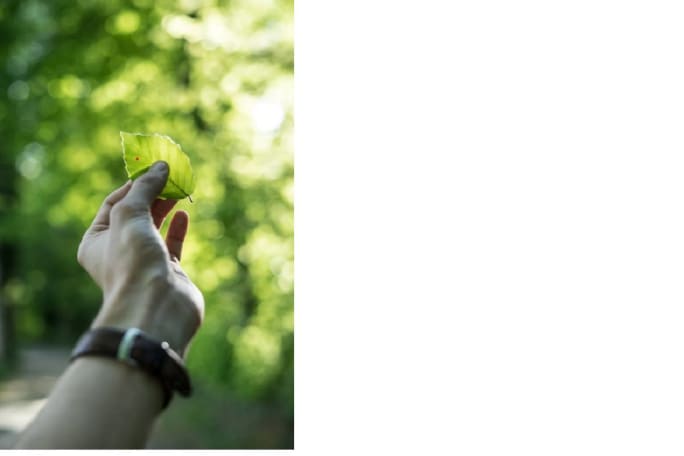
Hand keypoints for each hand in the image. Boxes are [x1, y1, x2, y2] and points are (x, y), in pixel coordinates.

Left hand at [77, 161, 203, 354]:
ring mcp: (144, 262)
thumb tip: (161, 166)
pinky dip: (178, 227)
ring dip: (166, 207)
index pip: (113, 203)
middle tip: (170, 176)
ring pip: (155, 227)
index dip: (133, 184)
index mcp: (96, 242)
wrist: (156, 306)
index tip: (152, 169)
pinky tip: (185, 213)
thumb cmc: (132, 261)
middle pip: (136, 214)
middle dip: (152, 194)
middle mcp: (117, 252)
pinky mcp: (168, 271)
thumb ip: (144, 187)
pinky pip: (172, 244)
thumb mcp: (130, 214)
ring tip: (179, 189)